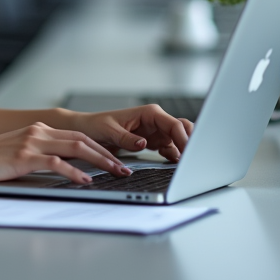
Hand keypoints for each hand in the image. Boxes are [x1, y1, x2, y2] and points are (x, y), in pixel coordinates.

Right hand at [0, 122, 132, 185]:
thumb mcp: (17, 154)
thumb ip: (39, 157)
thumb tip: (64, 172)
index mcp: (38, 129)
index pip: (77, 136)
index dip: (100, 148)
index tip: (116, 160)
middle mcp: (38, 131)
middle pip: (83, 140)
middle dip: (108, 154)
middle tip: (125, 168)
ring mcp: (31, 142)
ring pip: (76, 148)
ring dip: (100, 162)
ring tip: (115, 173)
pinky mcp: (24, 155)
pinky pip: (56, 163)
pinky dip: (75, 172)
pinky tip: (86, 181)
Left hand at [67, 105, 193, 162]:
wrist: (86, 131)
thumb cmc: (95, 125)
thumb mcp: (109, 131)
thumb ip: (127, 138)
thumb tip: (144, 143)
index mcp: (149, 113)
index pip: (174, 124)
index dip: (185, 139)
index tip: (190, 153)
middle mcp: (156, 121)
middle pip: (183, 129)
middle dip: (191, 142)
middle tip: (193, 160)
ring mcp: (156, 132)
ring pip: (179, 140)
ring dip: (184, 151)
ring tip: (187, 166)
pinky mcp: (153, 143)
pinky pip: (170, 149)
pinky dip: (175, 156)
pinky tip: (175, 165)